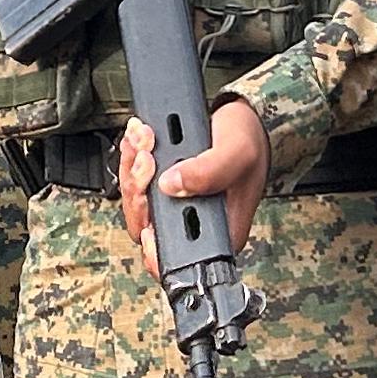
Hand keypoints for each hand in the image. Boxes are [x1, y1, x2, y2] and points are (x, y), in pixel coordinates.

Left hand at [118, 99, 269, 276]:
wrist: (235, 119)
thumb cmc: (245, 141)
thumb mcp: (237, 152)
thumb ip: (210, 172)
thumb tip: (172, 186)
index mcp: (218, 233)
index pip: (178, 258)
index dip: (154, 245)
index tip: (146, 210)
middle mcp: (192, 225)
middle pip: (147, 228)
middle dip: (138, 188)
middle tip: (147, 157)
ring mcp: (172, 208)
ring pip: (135, 203)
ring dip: (133, 168)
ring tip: (144, 139)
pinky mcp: (158, 190)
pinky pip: (132, 183)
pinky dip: (131, 158)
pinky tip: (140, 139)